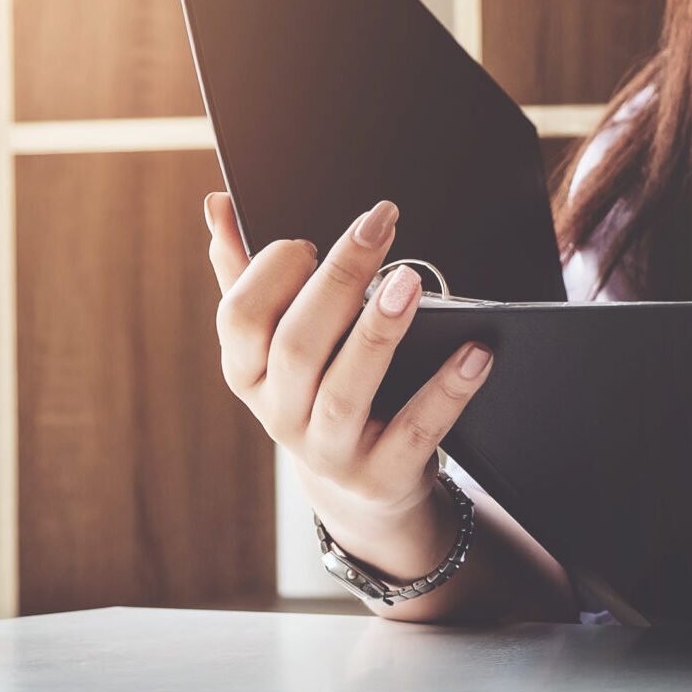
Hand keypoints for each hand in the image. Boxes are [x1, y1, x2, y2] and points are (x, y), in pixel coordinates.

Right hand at [206, 192, 492, 583]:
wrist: (362, 488)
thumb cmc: (319, 391)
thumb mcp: (276, 343)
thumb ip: (245, 273)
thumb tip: (217, 204)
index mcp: (247, 373)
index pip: (239, 319)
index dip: (271, 275)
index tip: (310, 241)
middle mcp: (280, 416)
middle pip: (297, 346)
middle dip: (337, 281)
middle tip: (378, 226)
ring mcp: (329, 452)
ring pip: (346, 392)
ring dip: (379, 333)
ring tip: (410, 281)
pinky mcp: (381, 476)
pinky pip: (415, 431)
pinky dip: (446, 391)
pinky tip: (474, 352)